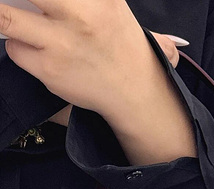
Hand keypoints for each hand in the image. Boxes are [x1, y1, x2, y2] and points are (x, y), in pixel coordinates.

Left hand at [0, 1, 188, 121]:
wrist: (134, 90)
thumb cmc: (116, 42)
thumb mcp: (107, 3)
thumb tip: (35, 0)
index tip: (34, 0)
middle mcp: (79, 16)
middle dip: (5, 2)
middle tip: (5, 3)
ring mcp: (62, 43)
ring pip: (6, 18)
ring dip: (2, 15)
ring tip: (10, 18)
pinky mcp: (50, 69)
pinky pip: (15, 49)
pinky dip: (20, 46)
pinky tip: (37, 49)